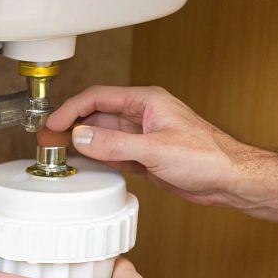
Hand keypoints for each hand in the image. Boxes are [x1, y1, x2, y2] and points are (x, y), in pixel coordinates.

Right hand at [45, 86, 267, 209]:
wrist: (230, 180)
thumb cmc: (207, 157)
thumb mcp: (155, 150)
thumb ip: (115, 145)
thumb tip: (81, 138)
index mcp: (147, 102)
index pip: (99, 98)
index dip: (72, 109)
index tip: (54, 124)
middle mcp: (143, 116)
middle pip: (97, 115)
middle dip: (71, 126)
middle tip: (47, 140)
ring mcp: (143, 136)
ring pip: (102, 135)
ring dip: (81, 143)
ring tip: (58, 153)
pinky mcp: (145, 155)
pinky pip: (113, 153)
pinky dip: (96, 157)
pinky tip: (84, 164)